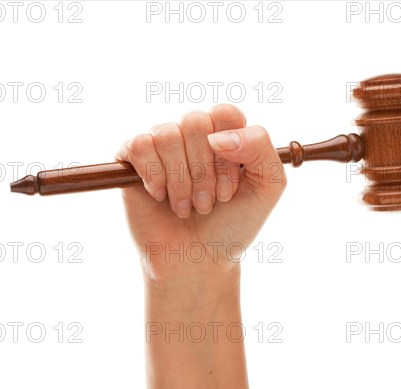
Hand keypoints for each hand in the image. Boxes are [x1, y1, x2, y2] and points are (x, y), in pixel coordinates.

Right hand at [116, 104, 286, 282]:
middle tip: (208, 203)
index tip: (229, 190)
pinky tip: (160, 196)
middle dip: (204, 172)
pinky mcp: (133, 158)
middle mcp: (193, 133)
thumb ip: (260, 148)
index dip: (228, 154)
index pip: (225, 113)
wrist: (197, 261)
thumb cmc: (233, 224)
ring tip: (186, 206)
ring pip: (167, 134)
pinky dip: (154, 176)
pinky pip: (140, 145)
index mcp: (226, 133)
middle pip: (195, 122)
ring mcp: (162, 144)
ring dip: (180, 180)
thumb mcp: (267, 187)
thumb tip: (217, 136)